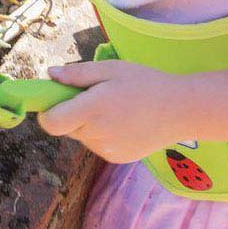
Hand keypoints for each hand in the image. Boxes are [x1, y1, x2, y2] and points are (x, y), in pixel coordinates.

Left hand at [37, 61, 179, 163]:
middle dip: (71, 112)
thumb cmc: (144, 82)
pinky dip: (101, 134)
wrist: (180, 110)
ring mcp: (106, 151)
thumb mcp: (111, 69)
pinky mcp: (116, 159)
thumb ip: (77, 74)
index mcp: (91, 110)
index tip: (56, 98)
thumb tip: (50, 75)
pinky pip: (97, 145)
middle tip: (94, 95)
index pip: (50, 123)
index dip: (47, 111)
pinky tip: (123, 122)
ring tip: (114, 108)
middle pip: (66, 127)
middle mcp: (96, 135)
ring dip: (87, 123)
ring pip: (82, 136)